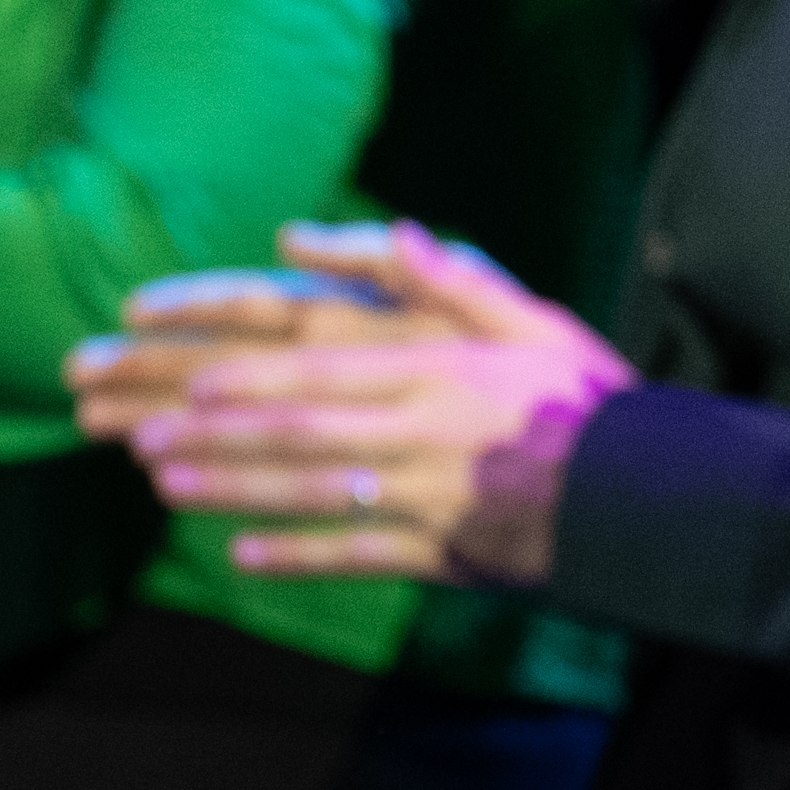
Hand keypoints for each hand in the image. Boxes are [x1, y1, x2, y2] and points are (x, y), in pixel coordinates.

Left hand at [74, 221, 620, 585]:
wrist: (648, 495)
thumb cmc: (584, 397)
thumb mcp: (533, 319)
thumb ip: (453, 281)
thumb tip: (390, 234)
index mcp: (438, 373)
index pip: (324, 374)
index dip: (251, 381)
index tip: (190, 382)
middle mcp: (421, 436)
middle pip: (299, 436)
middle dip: (215, 437)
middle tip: (140, 437)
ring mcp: (426, 501)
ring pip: (311, 495)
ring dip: (233, 490)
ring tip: (167, 484)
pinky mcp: (438, 553)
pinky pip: (354, 556)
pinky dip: (296, 554)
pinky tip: (241, 554)